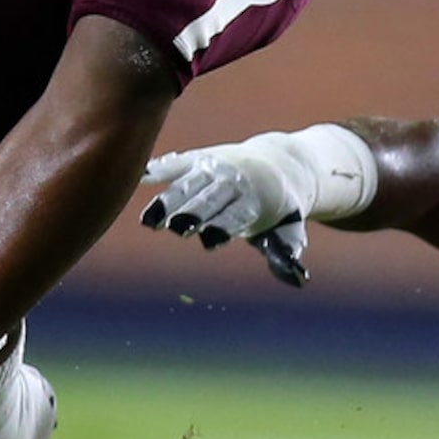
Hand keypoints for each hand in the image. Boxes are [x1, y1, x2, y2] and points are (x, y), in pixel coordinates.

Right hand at [141, 144, 308, 285]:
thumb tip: (299, 280)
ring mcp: (214, 166)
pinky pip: (177, 163)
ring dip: (168, 201)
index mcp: (255, 200)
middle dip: (193, 212)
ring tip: (147, 221)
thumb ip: (286, 253)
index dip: (224, 226)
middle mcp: (233, 181)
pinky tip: (139, 176)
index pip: (237, 214)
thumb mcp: (289, 228)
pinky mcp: (199, 158)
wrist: (281, 161)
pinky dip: (159, 169)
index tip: (210, 239)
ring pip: (188, 184)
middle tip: (177, 227)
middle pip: (209, 199)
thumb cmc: (281, 207)